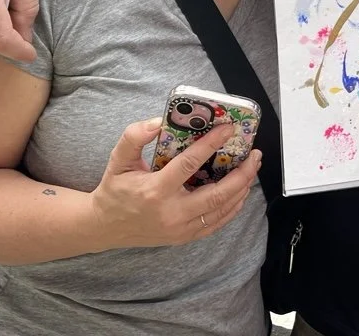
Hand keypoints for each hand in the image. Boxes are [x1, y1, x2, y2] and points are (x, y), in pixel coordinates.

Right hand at [90, 118, 261, 248]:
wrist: (104, 227)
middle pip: (217, 194)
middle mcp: (171, 213)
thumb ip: (134, 136)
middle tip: (254, 154)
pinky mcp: (184, 237)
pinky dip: (232, 207)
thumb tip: (157, 121)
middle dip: (242, 173)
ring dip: (242, 189)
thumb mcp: (117, 159)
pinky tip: (241, 191)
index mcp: (155, 191)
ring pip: (221, 210)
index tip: (228, 128)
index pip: (190, 164)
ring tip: (252, 168)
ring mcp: (179, 229)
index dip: (211, 144)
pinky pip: (216, 224)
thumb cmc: (114, 189)